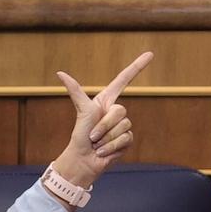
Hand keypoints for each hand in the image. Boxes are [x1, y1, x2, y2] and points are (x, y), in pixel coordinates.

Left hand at [51, 51, 153, 193]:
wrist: (83, 158)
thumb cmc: (80, 133)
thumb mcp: (81, 109)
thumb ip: (75, 91)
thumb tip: (60, 72)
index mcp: (106, 100)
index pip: (124, 79)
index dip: (137, 67)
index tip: (150, 54)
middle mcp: (116, 111)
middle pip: (121, 111)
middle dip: (104, 125)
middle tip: (92, 135)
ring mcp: (124, 125)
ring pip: (124, 126)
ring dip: (106, 138)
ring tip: (97, 142)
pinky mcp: (127, 140)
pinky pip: (125, 139)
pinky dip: (112, 147)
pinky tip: (104, 151)